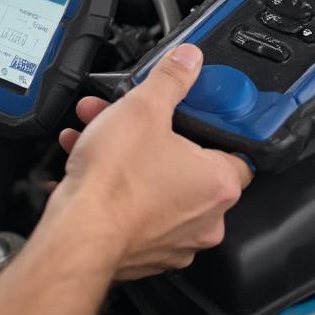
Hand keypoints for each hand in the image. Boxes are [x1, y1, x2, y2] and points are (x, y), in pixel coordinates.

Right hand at [51, 44, 251, 279]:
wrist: (77, 232)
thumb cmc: (114, 181)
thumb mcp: (143, 108)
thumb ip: (171, 79)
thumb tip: (189, 60)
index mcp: (219, 184)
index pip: (237, 151)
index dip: (212, 128)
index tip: (192, 116)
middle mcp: (206, 219)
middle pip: (187, 165)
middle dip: (152, 135)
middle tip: (129, 119)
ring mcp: (176, 242)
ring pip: (157, 187)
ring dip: (128, 157)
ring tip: (97, 133)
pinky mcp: (145, 253)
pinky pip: (136, 212)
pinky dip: (116, 188)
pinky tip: (87, 163)